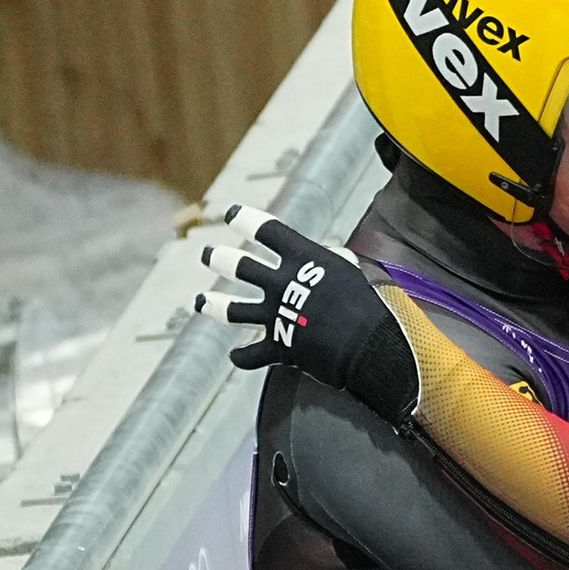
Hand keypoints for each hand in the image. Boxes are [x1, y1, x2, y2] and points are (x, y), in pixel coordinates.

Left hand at [196, 204, 417, 421]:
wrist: (367, 344)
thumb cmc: (367, 303)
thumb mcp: (352, 271)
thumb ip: (335, 261)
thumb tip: (334, 255)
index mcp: (302, 259)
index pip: (267, 231)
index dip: (245, 219)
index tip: (230, 213)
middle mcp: (281, 284)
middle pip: (240, 267)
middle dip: (219, 259)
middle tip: (207, 254)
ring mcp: (276, 316)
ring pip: (233, 310)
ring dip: (213, 304)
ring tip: (199, 301)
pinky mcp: (278, 347)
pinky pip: (251, 354)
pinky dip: (243, 356)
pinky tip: (236, 356)